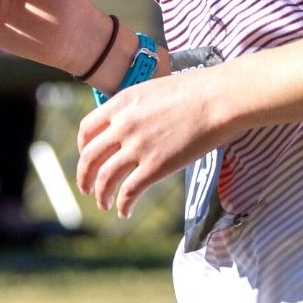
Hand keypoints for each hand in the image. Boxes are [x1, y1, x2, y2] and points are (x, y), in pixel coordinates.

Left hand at [76, 69, 225, 219]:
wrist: (219, 99)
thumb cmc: (197, 91)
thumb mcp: (154, 90)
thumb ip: (137, 108)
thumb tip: (135, 123)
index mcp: (121, 103)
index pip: (87, 129)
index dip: (83, 148)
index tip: (88, 158)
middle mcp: (123, 125)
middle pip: (89, 157)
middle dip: (84, 177)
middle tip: (86, 189)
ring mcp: (138, 147)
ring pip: (105, 178)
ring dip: (101, 195)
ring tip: (104, 204)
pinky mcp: (155, 166)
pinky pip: (129, 192)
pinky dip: (123, 205)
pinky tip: (125, 212)